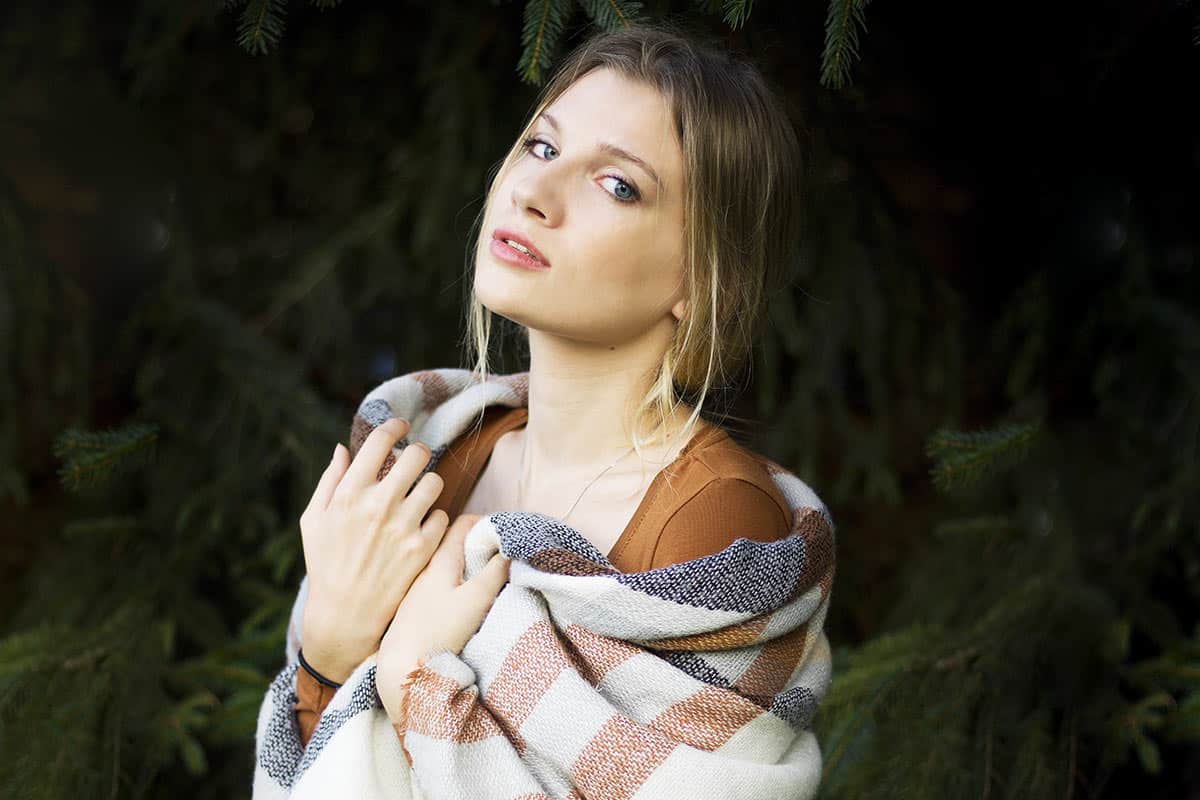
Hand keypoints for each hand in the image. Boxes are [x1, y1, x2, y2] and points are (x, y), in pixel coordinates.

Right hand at [298, 417, 450, 683]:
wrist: (344, 615)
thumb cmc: (325, 564)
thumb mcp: (313, 520)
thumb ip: (330, 481)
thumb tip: (343, 448)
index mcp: (349, 493)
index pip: (381, 441)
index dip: (395, 427)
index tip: (402, 427)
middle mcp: (379, 505)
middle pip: (417, 455)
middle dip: (418, 453)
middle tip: (415, 462)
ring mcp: (403, 527)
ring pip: (435, 482)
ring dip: (428, 485)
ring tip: (419, 496)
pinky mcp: (422, 549)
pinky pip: (443, 516)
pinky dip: (434, 519)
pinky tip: (421, 527)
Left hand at [376, 513, 510, 717]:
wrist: (402, 667)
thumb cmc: (439, 630)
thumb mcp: (476, 599)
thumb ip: (495, 572)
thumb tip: (509, 550)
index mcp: (440, 559)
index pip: (462, 523)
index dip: (485, 522)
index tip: (503, 532)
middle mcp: (425, 568)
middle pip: (452, 541)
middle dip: (476, 541)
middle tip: (498, 553)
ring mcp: (416, 588)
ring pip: (444, 563)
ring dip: (465, 562)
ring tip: (484, 575)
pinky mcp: (413, 608)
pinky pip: (437, 582)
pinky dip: (454, 580)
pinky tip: (461, 598)